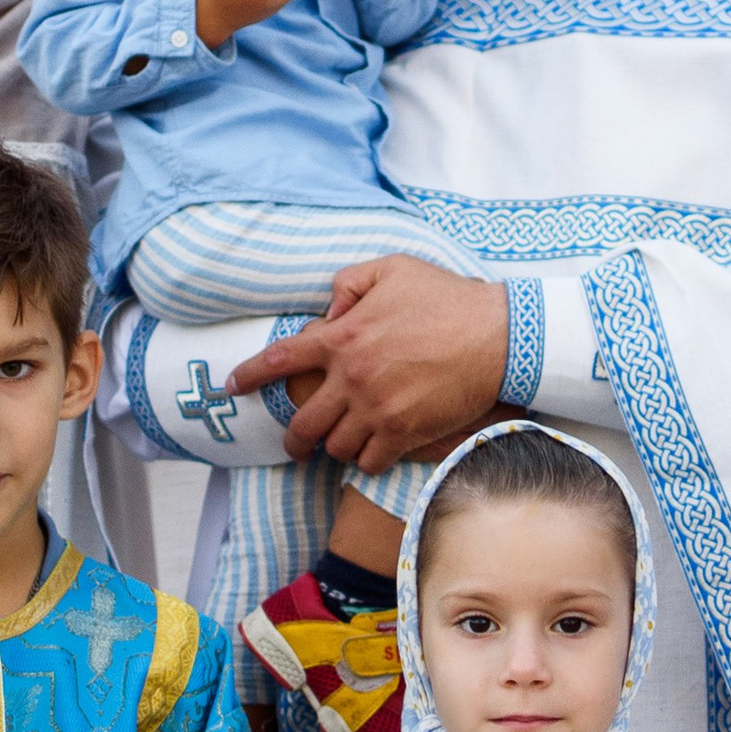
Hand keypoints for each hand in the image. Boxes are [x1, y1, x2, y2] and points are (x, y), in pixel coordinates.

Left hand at [226, 259, 510, 471]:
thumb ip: (349, 284)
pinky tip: (373, 453)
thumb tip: (328, 313)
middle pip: (302, 422)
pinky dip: (366, 461)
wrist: (497, 335)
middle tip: (294, 445)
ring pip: (334, 446)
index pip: (279, 360)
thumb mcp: (392, 269)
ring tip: (342, 444)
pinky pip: (368, 462)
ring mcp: (376, 409)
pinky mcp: (404, 433)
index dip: (249, 375)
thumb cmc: (446, 298)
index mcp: (342, 336)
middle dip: (292, 439)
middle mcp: (351, 377)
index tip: (233, 386)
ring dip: (333, 447)